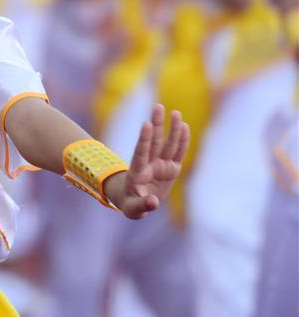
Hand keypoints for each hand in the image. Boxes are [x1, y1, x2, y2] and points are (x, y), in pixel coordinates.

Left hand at [106, 104, 189, 218]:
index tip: (146, 124)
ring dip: (171, 128)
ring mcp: (160, 165)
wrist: (136, 202)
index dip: (143, 139)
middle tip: (157, 106)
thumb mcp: (133, 209)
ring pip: (166, 144)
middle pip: (153, 142)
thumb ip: (142, 205)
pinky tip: (184, 126)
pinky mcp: (171, 169)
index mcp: (137, 173)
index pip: (140, 153)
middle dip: (156, 124)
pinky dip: (182, 141)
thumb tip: (153, 202)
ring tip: (175, 112)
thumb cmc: (131, 205)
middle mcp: (149, 165)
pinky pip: (178, 153)